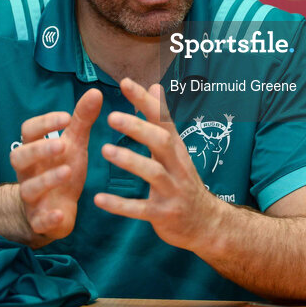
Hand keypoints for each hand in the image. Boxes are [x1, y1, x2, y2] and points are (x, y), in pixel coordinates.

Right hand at [10, 88, 101, 243]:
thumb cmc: (62, 168)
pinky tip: (60, 212)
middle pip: (19, 157)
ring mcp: (31, 197)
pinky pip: (38, 220)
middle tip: (62, 144)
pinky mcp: (39, 220)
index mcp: (34, 150)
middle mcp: (28, 172)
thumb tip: (95, 91)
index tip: (66, 117)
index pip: (28, 131)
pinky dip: (47, 217)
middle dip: (39, 150)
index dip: (44, 123)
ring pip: (28, 188)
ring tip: (67, 170)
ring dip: (46, 180)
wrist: (57, 209)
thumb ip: (82, 120)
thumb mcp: (74, 144)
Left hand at [93, 78, 224, 251]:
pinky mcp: (164, 214)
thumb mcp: (177, 150)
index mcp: (176, 149)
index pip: (162, 119)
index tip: (125, 82)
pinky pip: (141, 209)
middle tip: (112, 117)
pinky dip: (120, 205)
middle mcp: (177, 166)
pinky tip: (99, 199)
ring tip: (105, 150)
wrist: (206, 223)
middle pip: (161, 142)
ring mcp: (173, 191)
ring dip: (130, 161)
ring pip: (153, 173)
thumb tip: (154, 86)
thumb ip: (162, 120)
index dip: (145, 101)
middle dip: (139, 128)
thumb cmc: (184, 181)